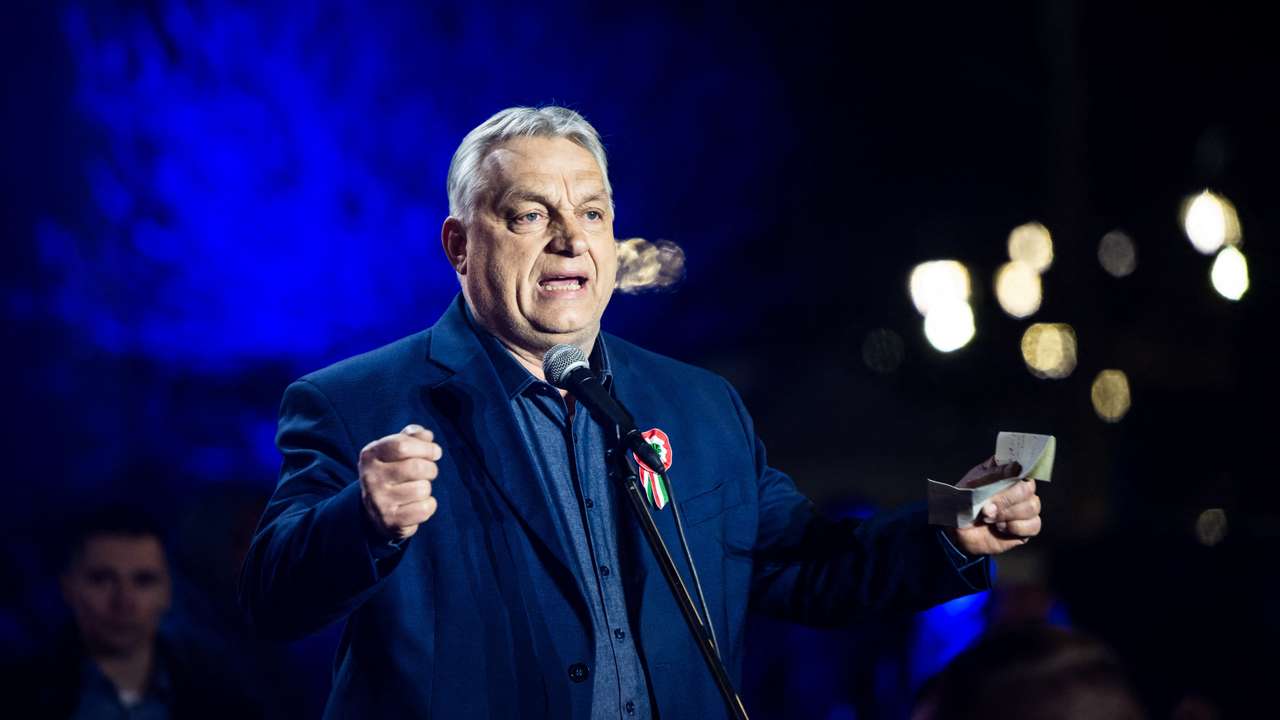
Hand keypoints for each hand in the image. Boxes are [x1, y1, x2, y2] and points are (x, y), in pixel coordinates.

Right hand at [358, 424, 442, 541]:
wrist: (375, 509)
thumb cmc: (392, 471)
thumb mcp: (395, 450)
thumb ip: (412, 437)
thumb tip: (427, 436)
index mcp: (370, 455)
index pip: (402, 445)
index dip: (426, 448)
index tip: (435, 452)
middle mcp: (370, 478)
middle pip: (416, 467)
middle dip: (431, 469)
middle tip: (428, 472)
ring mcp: (379, 501)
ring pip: (422, 489)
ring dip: (427, 488)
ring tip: (417, 489)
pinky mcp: (390, 521)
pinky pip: (424, 509)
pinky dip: (428, 505)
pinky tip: (417, 504)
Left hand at [948, 456, 1041, 555]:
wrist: (958, 528)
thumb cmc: (965, 501)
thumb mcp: (972, 485)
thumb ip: (992, 476)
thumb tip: (1015, 467)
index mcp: (1006, 471)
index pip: (1022, 464)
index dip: (1019, 470)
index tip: (1011, 474)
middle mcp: (1020, 486)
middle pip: (1027, 488)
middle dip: (1006, 499)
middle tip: (987, 509)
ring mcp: (1026, 506)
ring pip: (1032, 507)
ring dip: (1008, 514)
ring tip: (989, 519)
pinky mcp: (1028, 526)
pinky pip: (1034, 525)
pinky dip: (1016, 527)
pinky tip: (1000, 527)